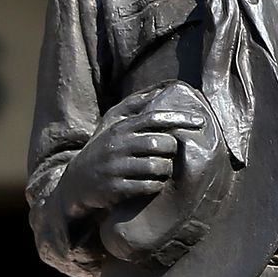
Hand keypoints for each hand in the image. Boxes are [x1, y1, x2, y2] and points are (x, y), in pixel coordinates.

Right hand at [57, 97, 205, 217]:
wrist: (75, 182)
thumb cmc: (102, 149)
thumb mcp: (111, 124)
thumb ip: (134, 106)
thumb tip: (161, 89)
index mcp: (121, 128)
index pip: (156, 118)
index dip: (181, 119)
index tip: (201, 121)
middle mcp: (118, 145)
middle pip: (161, 144)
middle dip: (172, 151)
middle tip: (169, 155)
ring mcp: (116, 167)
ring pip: (158, 166)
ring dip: (166, 170)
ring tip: (162, 171)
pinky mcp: (116, 187)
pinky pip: (149, 186)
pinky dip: (156, 185)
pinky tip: (152, 183)